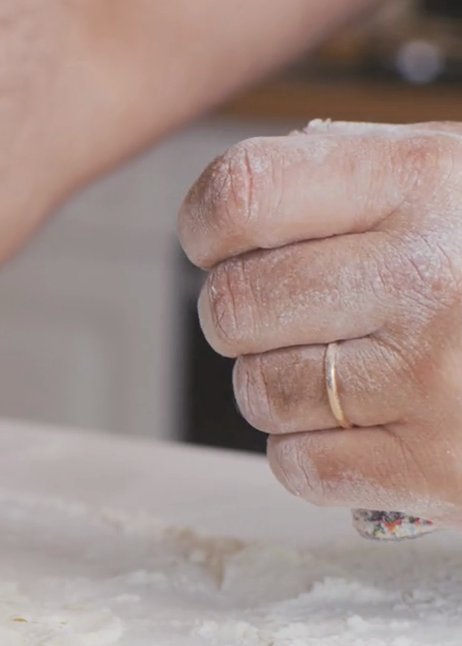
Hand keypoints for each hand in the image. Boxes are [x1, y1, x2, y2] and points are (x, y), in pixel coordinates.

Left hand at [180, 120, 461, 522]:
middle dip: (242, 315)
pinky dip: (314, 453)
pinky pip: (299, 465)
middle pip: (230, 307)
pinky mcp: (438, 469)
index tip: (223, 243)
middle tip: (294, 315)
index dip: (209, 227)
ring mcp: (432, 379)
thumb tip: (229, 210)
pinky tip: (369, 423)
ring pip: (257, 392)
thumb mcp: (458, 179)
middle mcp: (426, 277)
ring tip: (343, 368)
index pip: (240, 196)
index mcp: (425, 183)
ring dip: (279, 386)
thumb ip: (354, 177)